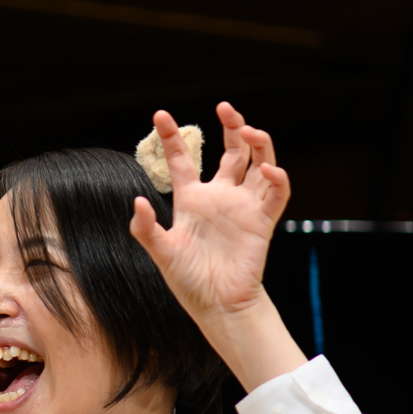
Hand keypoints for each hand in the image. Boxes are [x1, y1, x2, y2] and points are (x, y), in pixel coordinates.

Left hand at [130, 103, 306, 392]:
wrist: (217, 305)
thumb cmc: (188, 281)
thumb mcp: (161, 253)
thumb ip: (145, 229)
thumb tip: (136, 201)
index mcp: (191, 199)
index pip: (182, 159)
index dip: (172, 137)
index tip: (160, 115)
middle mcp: (219, 196)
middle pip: (232, 151)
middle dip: (231, 127)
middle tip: (225, 108)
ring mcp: (243, 206)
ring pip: (259, 163)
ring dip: (258, 143)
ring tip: (248, 129)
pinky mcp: (263, 221)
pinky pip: (276, 194)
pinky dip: (276, 179)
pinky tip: (268, 170)